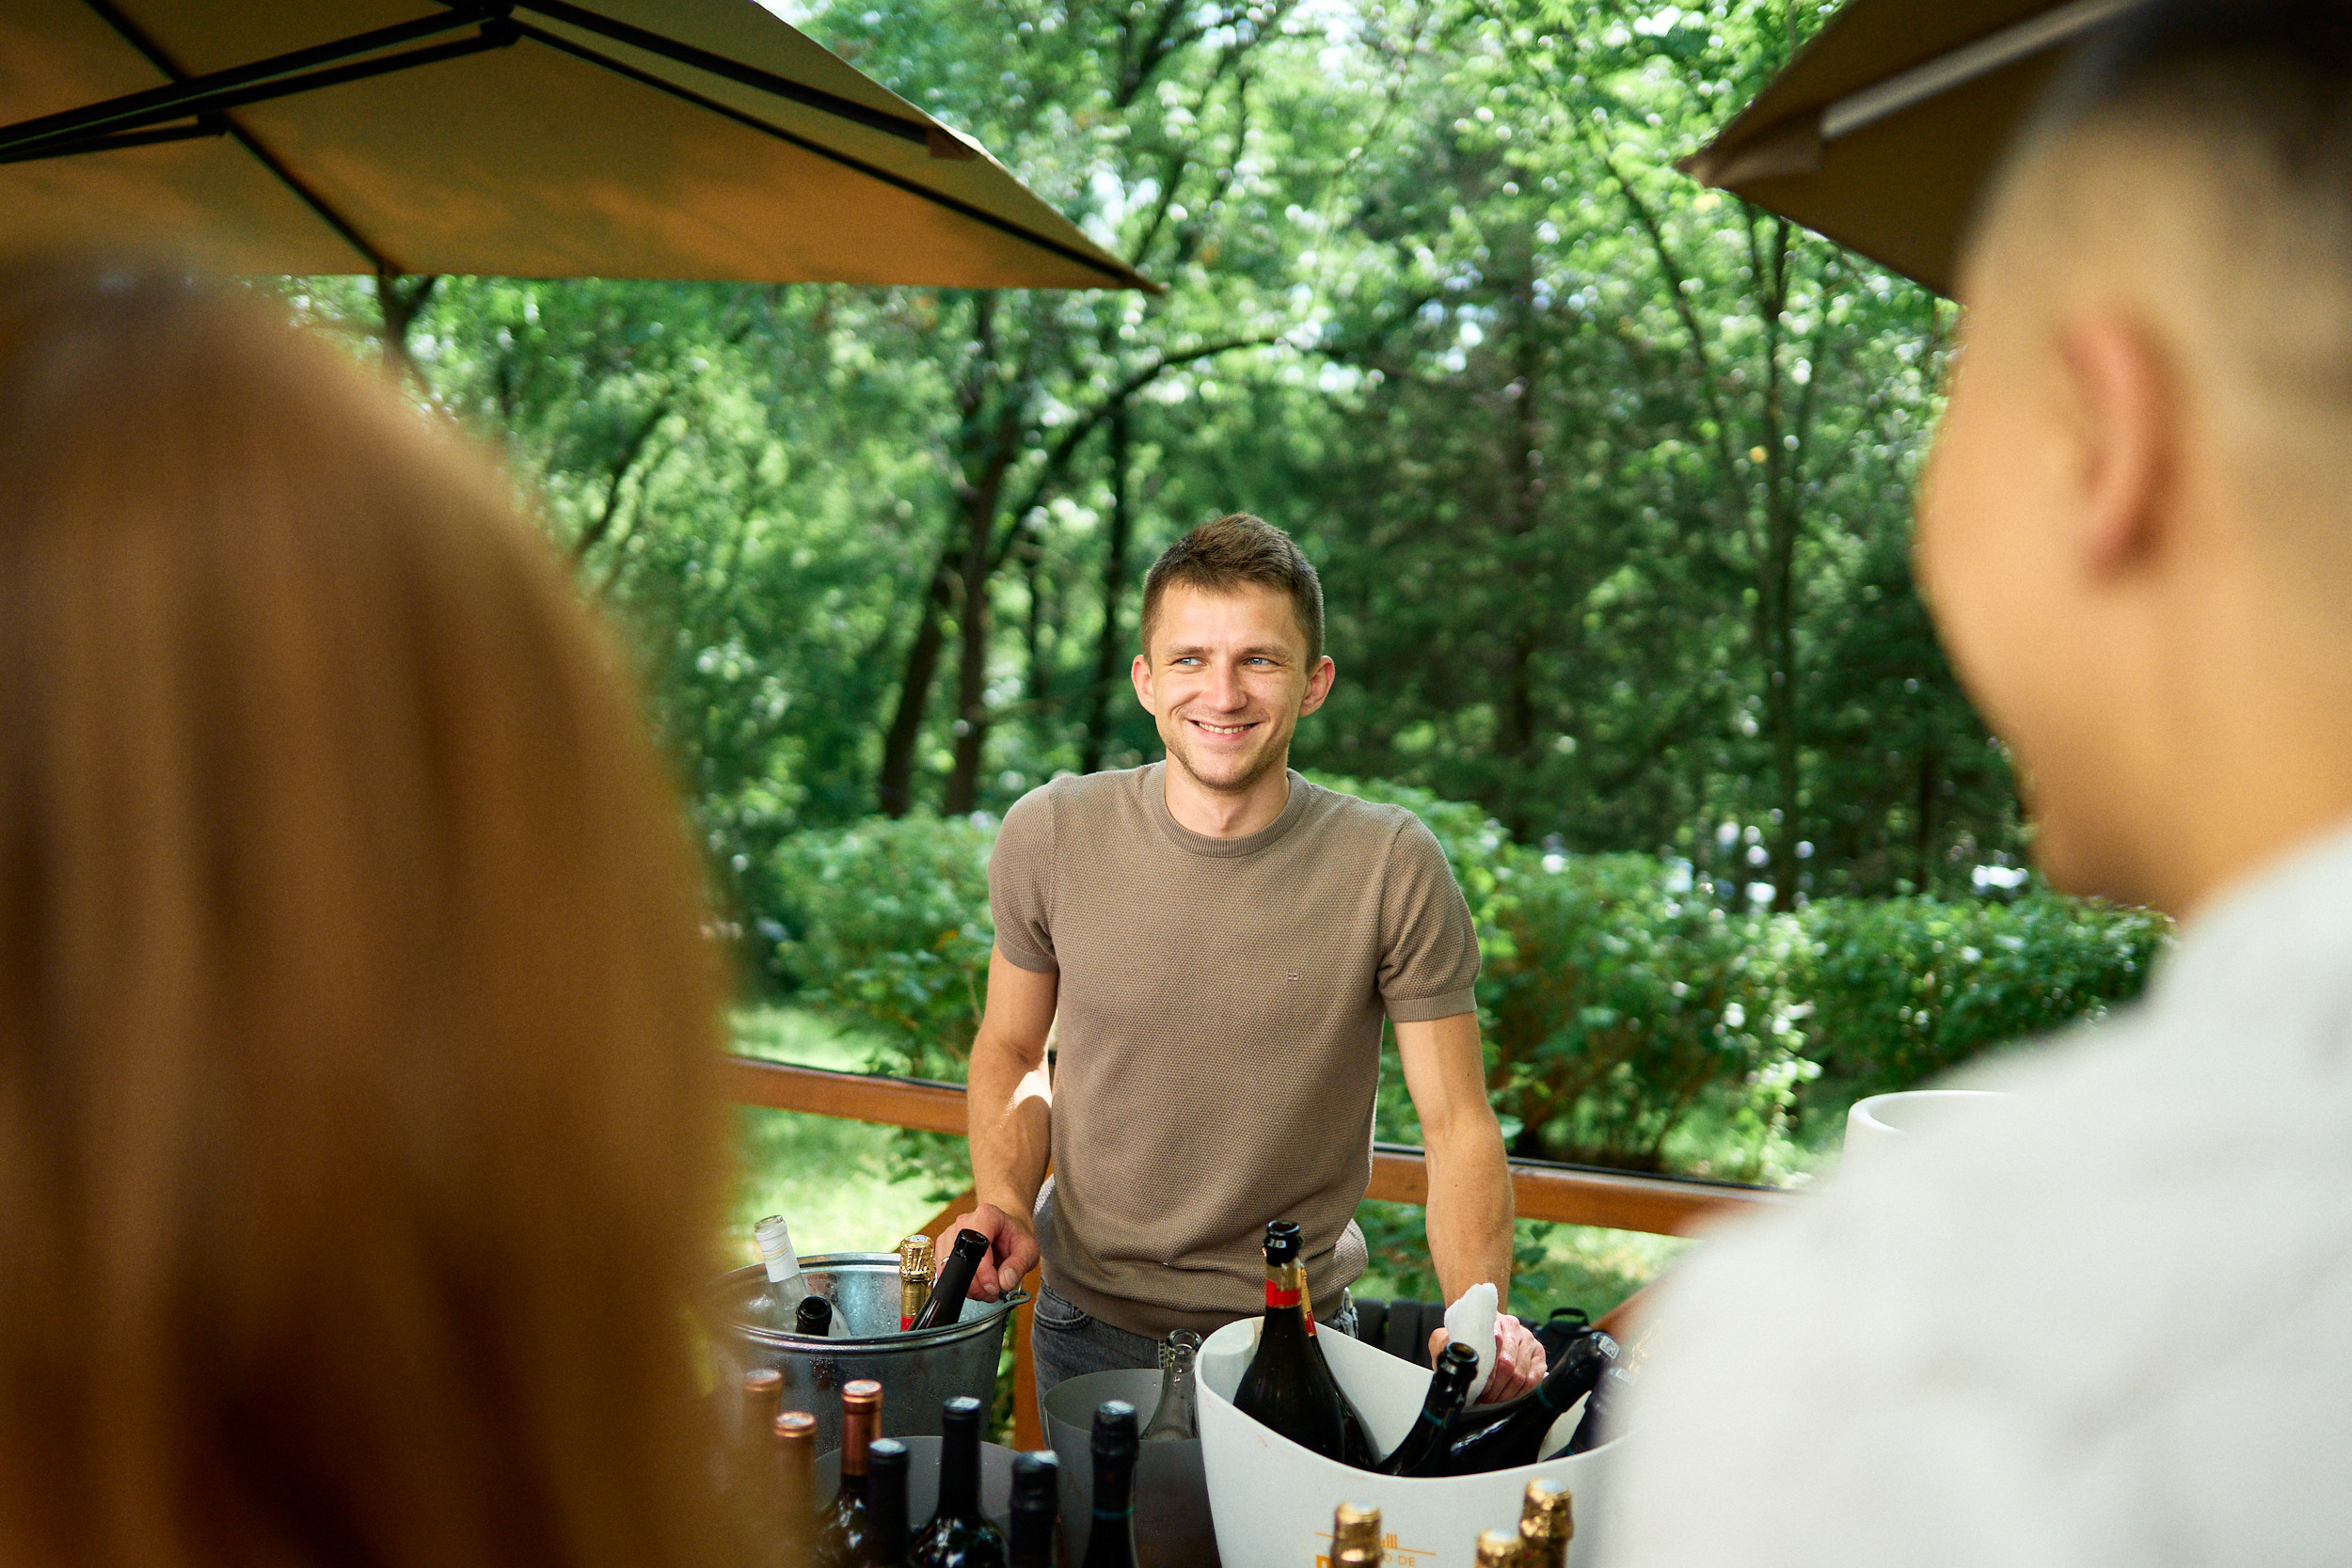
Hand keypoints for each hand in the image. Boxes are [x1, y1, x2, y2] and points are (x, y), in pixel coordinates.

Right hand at [948, 1201, 1037, 1301]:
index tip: (995, 1287)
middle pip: (961, 1260)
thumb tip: (1005, 1281)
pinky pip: (945, 1272)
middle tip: (992, 1292)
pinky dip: (959, 1284)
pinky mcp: (943, 1247)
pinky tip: (975, 1283)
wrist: (1005, 1229)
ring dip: (968, 1287)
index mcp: (986, 1216)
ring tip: (986, 1289)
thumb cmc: (1015, 1236)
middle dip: (977, 1285)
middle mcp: (964, 1222)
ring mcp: (950, 1234)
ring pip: (949, 1269)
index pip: (978, 1247)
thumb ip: (1019, 1265)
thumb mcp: (1029, 1249)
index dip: (984, 1272)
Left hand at [1428, 1313, 1547, 1403]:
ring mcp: (1528, 1339)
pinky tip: (1510, 1398)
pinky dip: (1522, 1393)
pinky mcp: (1539, 1353)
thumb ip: (1442, 1342)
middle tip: (1484, 1399)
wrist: (1482, 1329)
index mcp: (1491, 1319)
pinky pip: (1535, 1378)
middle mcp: (1513, 1326)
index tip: (1477, 1387)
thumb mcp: (1446, 1337)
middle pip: (1508, 1365)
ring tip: (1493, 1401)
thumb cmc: (1464, 1338)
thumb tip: (1448, 1349)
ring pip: (1521, 1374)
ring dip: (1506, 1394)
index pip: (1494, 1348)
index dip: (1485, 1374)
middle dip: (1495, 1388)